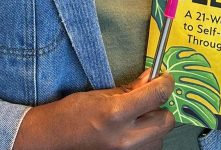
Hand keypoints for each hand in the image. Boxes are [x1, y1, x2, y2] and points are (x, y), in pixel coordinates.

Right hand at [13, 69, 175, 149]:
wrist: (54, 141)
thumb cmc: (71, 114)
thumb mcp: (99, 95)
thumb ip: (129, 89)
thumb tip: (150, 78)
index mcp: (116, 113)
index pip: (156, 96)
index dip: (165, 83)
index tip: (165, 78)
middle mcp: (126, 138)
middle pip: (166, 121)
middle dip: (161, 107)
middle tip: (149, 99)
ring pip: (160, 138)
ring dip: (153, 126)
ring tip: (134, 119)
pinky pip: (150, 149)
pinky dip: (146, 140)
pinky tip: (131, 132)